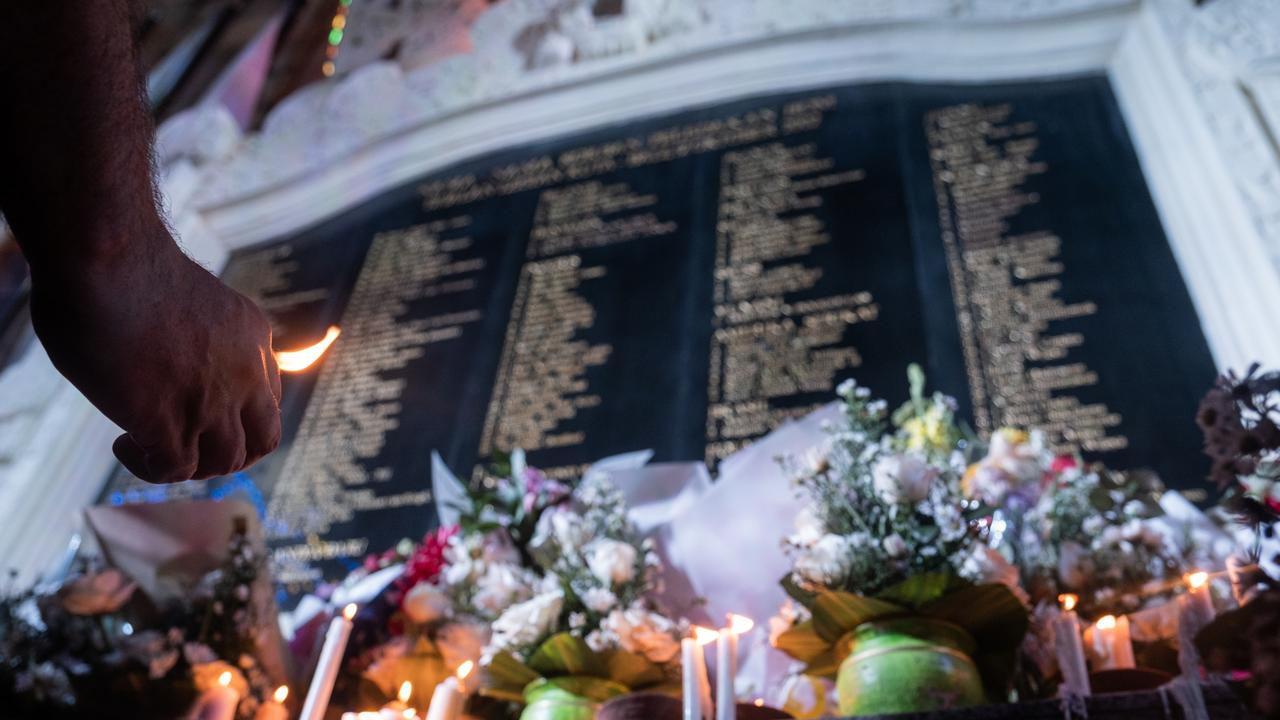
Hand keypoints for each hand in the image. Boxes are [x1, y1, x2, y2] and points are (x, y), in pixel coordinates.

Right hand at [28, 227, 281, 482]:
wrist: (107, 254)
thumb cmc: (123, 262)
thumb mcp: (190, 299)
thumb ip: (196, 334)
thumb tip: (168, 357)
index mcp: (253, 338)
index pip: (266, 400)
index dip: (234, 418)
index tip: (194, 412)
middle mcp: (244, 373)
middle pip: (262, 441)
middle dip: (225, 454)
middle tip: (182, 446)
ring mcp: (212, 399)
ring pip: (224, 462)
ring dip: (187, 465)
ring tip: (142, 442)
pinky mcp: (169, 419)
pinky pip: (174, 469)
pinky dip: (149, 467)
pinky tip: (123, 442)